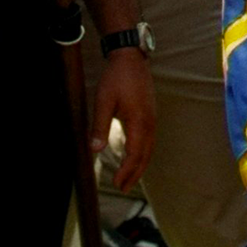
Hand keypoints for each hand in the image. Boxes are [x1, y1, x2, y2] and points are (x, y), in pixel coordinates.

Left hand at [93, 49, 156, 190]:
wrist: (130, 57)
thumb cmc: (116, 77)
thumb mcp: (103, 101)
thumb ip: (100, 126)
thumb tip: (95, 150)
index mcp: (139, 121)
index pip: (135, 154)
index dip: (126, 171)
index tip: (116, 184)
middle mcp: (149, 122)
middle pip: (145, 155)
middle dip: (135, 174)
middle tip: (123, 188)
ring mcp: (152, 118)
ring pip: (149, 148)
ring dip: (140, 165)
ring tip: (129, 178)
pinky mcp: (150, 114)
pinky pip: (149, 140)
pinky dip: (142, 153)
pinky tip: (134, 155)